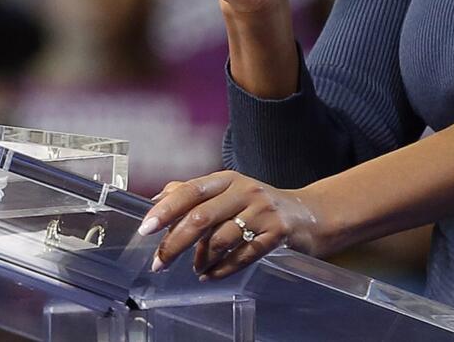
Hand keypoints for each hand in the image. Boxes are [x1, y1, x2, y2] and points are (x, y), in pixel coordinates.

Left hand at [139, 171, 326, 279]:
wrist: (307, 213)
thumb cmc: (258, 204)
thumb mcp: (228, 191)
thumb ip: (194, 193)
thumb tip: (157, 198)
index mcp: (227, 179)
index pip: (190, 190)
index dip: (166, 209)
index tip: (146, 228)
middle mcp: (244, 190)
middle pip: (201, 217)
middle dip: (175, 243)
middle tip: (159, 263)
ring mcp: (262, 211)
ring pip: (221, 239)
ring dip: (201, 259)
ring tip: (196, 267)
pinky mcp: (277, 232)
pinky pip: (243, 256)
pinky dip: (222, 270)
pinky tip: (210, 274)